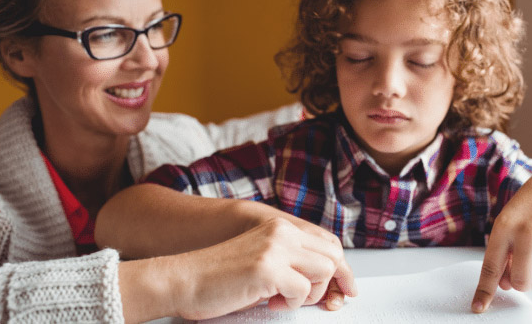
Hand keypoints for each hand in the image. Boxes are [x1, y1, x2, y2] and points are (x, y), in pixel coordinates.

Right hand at [167, 217, 356, 319]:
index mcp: (281, 228)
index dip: (342, 269)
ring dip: (309, 293)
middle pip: (333, 255)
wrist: (184, 280)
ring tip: (282, 299)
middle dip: (333, 283)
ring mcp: (276, 248)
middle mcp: (282, 232)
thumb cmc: (219, 278)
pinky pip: (303, 290)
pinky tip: (269, 302)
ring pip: (324, 271)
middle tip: (322, 302)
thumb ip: (291, 263)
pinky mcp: (268, 268)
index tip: (347, 289)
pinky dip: (291, 304)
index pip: (328, 244)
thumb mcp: (263, 263)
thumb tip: (327, 283)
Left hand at [471, 166, 531, 312]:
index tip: (478, 307)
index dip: (484, 291)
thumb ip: (502, 255)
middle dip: (524, 283)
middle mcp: (526, 230)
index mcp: (503, 227)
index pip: (491, 267)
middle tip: (528, 270)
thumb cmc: (527, 210)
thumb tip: (505, 286)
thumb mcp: (507, 226)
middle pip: (521, 282)